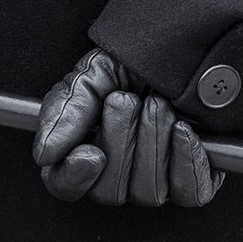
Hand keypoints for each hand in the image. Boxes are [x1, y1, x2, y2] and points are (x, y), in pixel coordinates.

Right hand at [32, 48, 223, 206]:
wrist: (191, 48)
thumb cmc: (141, 61)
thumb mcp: (94, 73)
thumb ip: (66, 109)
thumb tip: (45, 153)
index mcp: (85, 148)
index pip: (65, 185)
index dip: (74, 177)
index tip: (90, 152)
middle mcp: (121, 171)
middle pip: (109, 192)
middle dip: (121, 140)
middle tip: (128, 100)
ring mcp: (159, 180)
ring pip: (148, 192)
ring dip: (154, 140)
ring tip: (160, 103)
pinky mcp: (197, 179)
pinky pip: (190, 192)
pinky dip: (186, 159)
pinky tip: (184, 129)